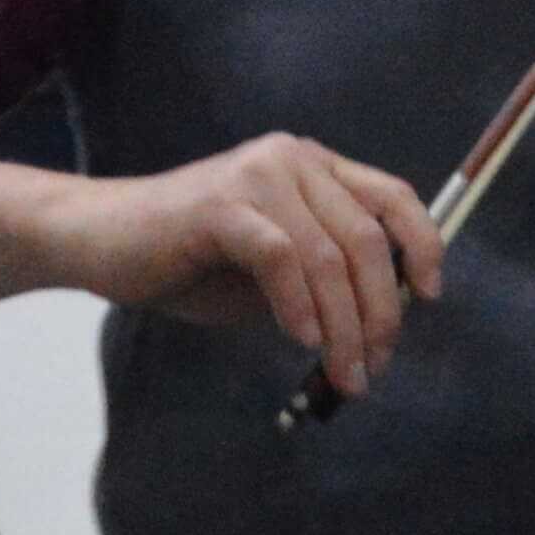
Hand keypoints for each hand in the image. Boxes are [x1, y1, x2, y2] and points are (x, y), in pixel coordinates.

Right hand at [46, 132, 444, 394]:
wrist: (102, 241)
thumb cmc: (189, 262)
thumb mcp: (274, 272)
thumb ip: (324, 281)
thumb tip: (380, 326)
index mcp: (312, 167)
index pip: (392, 197)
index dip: (423, 245)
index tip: (432, 297)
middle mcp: (292, 160)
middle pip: (367, 239)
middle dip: (381, 313)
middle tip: (373, 367)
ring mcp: (257, 175)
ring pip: (329, 257)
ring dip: (344, 327)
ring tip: (344, 374)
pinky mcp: (221, 205)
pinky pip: (282, 259)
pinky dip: (300, 306)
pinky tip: (302, 341)